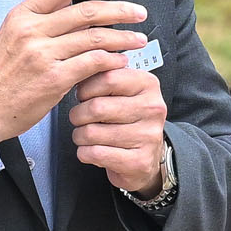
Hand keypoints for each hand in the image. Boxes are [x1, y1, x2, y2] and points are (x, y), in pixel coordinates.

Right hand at [0, 0, 146, 143]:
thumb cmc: (3, 75)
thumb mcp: (14, 36)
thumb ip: (42, 21)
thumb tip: (78, 9)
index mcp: (23, 15)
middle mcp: (32, 30)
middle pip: (86, 12)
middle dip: (119, 10)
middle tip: (138, 12)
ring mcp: (42, 54)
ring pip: (94, 37)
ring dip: (122, 38)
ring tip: (137, 39)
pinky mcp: (54, 78)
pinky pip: (92, 63)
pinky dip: (111, 60)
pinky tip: (121, 61)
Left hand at [69, 66, 166, 194]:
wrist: (145, 157)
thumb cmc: (127, 121)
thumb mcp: (122, 92)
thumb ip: (105, 77)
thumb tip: (80, 69)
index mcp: (148, 84)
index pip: (108, 78)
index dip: (86, 87)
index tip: (83, 95)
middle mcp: (152, 108)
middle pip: (97, 107)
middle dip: (78, 114)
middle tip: (79, 117)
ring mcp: (148, 136)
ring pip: (92, 132)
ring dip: (79, 135)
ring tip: (85, 134)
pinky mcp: (139, 161)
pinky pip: (95, 153)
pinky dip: (84, 152)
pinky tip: (91, 150)